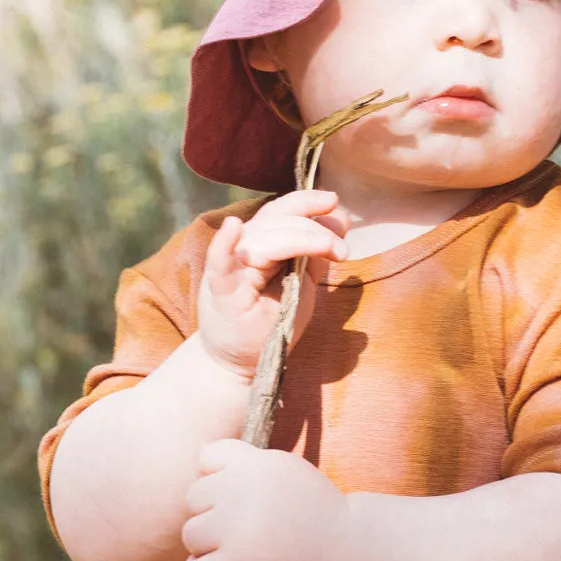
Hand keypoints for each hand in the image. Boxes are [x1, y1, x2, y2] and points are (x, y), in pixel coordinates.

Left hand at [180, 438, 348, 560]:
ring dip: (208, 547)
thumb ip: (248, 467)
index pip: (207, 456)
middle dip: (212, 514)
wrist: (346, 549)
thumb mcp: (286, 471)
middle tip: (244, 529)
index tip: (240, 495)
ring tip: (241, 551)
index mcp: (255, 462)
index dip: (216, 477)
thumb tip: (203, 472)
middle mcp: (241, 488)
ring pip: (191, 535)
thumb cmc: (314, 512)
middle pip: (194, 497)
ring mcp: (237, 526)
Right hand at [196, 189, 348, 379]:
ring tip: (332, 250)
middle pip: (274, 220)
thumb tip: (341, 216)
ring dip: (300, 238)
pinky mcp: (220, 291)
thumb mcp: (302, 281)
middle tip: (342, 250)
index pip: (281, 210)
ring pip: (260, 238)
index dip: (307, 201)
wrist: (238, 359)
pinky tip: (232, 228)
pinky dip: (223, 245)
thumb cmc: (269, 320)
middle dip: (314, 230)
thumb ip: (317, 250)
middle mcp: (242, 247)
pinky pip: (218, 263)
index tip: (334, 202)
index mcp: (260, 240)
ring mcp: (230, 267)